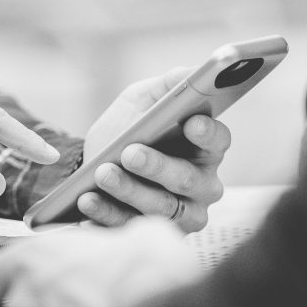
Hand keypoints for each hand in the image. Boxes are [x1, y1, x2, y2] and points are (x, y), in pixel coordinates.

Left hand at [78, 68, 230, 230]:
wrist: (92, 164)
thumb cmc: (128, 128)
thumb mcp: (143, 99)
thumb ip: (169, 84)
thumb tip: (195, 71)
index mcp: (206, 147)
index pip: (219, 141)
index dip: (208, 133)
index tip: (192, 122)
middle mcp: (202, 185)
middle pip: (188, 180)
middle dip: (158, 166)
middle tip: (130, 152)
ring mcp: (180, 215)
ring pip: (161, 207)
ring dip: (129, 190)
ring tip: (102, 174)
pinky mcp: (150, 234)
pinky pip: (130, 227)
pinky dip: (107, 214)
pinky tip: (87, 200)